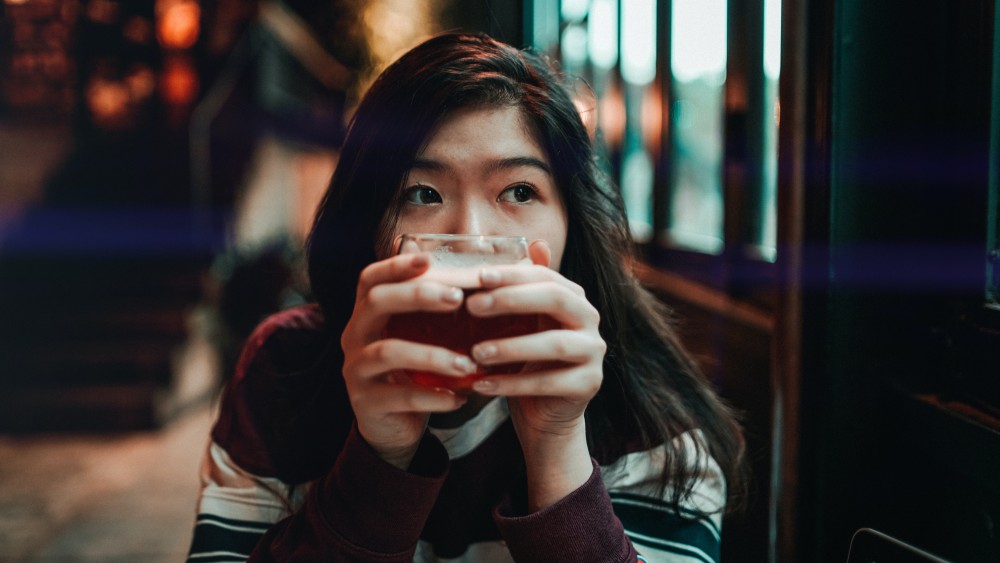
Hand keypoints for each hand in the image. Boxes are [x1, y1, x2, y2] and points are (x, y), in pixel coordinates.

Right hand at [340, 252, 474, 468]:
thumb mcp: (419, 339)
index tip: (427, 259)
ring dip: (432, 355)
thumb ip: (438, 312)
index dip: (395, 265)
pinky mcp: (366, 402)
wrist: (392, 427)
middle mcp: (354, 335)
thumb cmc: (413, 372)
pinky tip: (458, 397)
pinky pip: (399, 396)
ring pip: (388, 351)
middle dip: (416, 296)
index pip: (370, 279)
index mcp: (367, 315)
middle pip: (376, 302)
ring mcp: (356, 369)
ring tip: (468, 364)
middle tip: (456, 298)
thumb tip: (481, 280)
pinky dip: (432, 397)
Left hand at [464, 241, 605, 508]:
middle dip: (512, 299)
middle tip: (472, 307)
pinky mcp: (588, 384)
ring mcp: (593, 352)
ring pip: (555, 344)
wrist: (546, 413)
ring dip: (512, 347)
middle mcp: (589, 318)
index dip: (512, 274)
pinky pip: (549, 382)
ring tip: (476, 353)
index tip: (477, 277)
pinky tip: (482, 384)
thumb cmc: (527, 360)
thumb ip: (521, 288)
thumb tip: (533, 241)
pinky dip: (513, 384)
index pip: (544, 275)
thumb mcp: (521, 323)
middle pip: (555, 299)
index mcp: (572, 296)